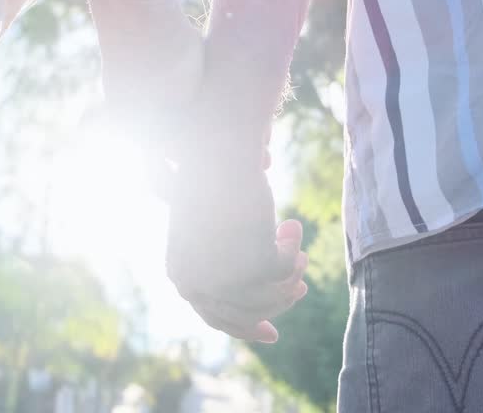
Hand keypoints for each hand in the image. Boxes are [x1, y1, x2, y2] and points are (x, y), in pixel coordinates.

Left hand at [163, 129, 307, 342]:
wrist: (217, 151)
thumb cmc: (210, 179)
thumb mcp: (207, 230)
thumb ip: (223, 264)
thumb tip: (259, 303)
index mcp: (181, 275)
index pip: (215, 316)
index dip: (246, 326)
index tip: (272, 331)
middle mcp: (199, 285)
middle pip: (247, 311)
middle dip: (278, 303)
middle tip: (300, 289)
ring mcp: (227, 280)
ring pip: (273, 294)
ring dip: (289, 271)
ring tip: (297, 249)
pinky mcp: (256, 267)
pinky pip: (287, 270)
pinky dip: (292, 249)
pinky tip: (290, 226)